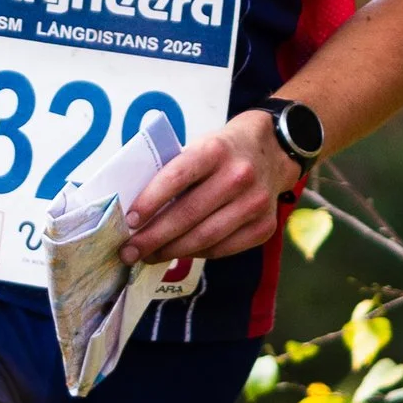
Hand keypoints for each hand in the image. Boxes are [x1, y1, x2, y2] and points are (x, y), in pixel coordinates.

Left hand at [123, 108, 301, 266]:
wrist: (273, 150)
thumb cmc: (223, 151)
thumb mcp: (200, 147)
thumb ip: (174, 172)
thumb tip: (137, 212)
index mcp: (216, 150)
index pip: (177, 176)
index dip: (150, 201)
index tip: (130, 221)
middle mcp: (239, 176)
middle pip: (188, 215)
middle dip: (153, 237)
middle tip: (129, 251)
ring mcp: (255, 204)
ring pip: (205, 238)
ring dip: (171, 251)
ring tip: (149, 256)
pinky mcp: (264, 227)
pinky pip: (222, 249)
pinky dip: (197, 253)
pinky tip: (179, 253)